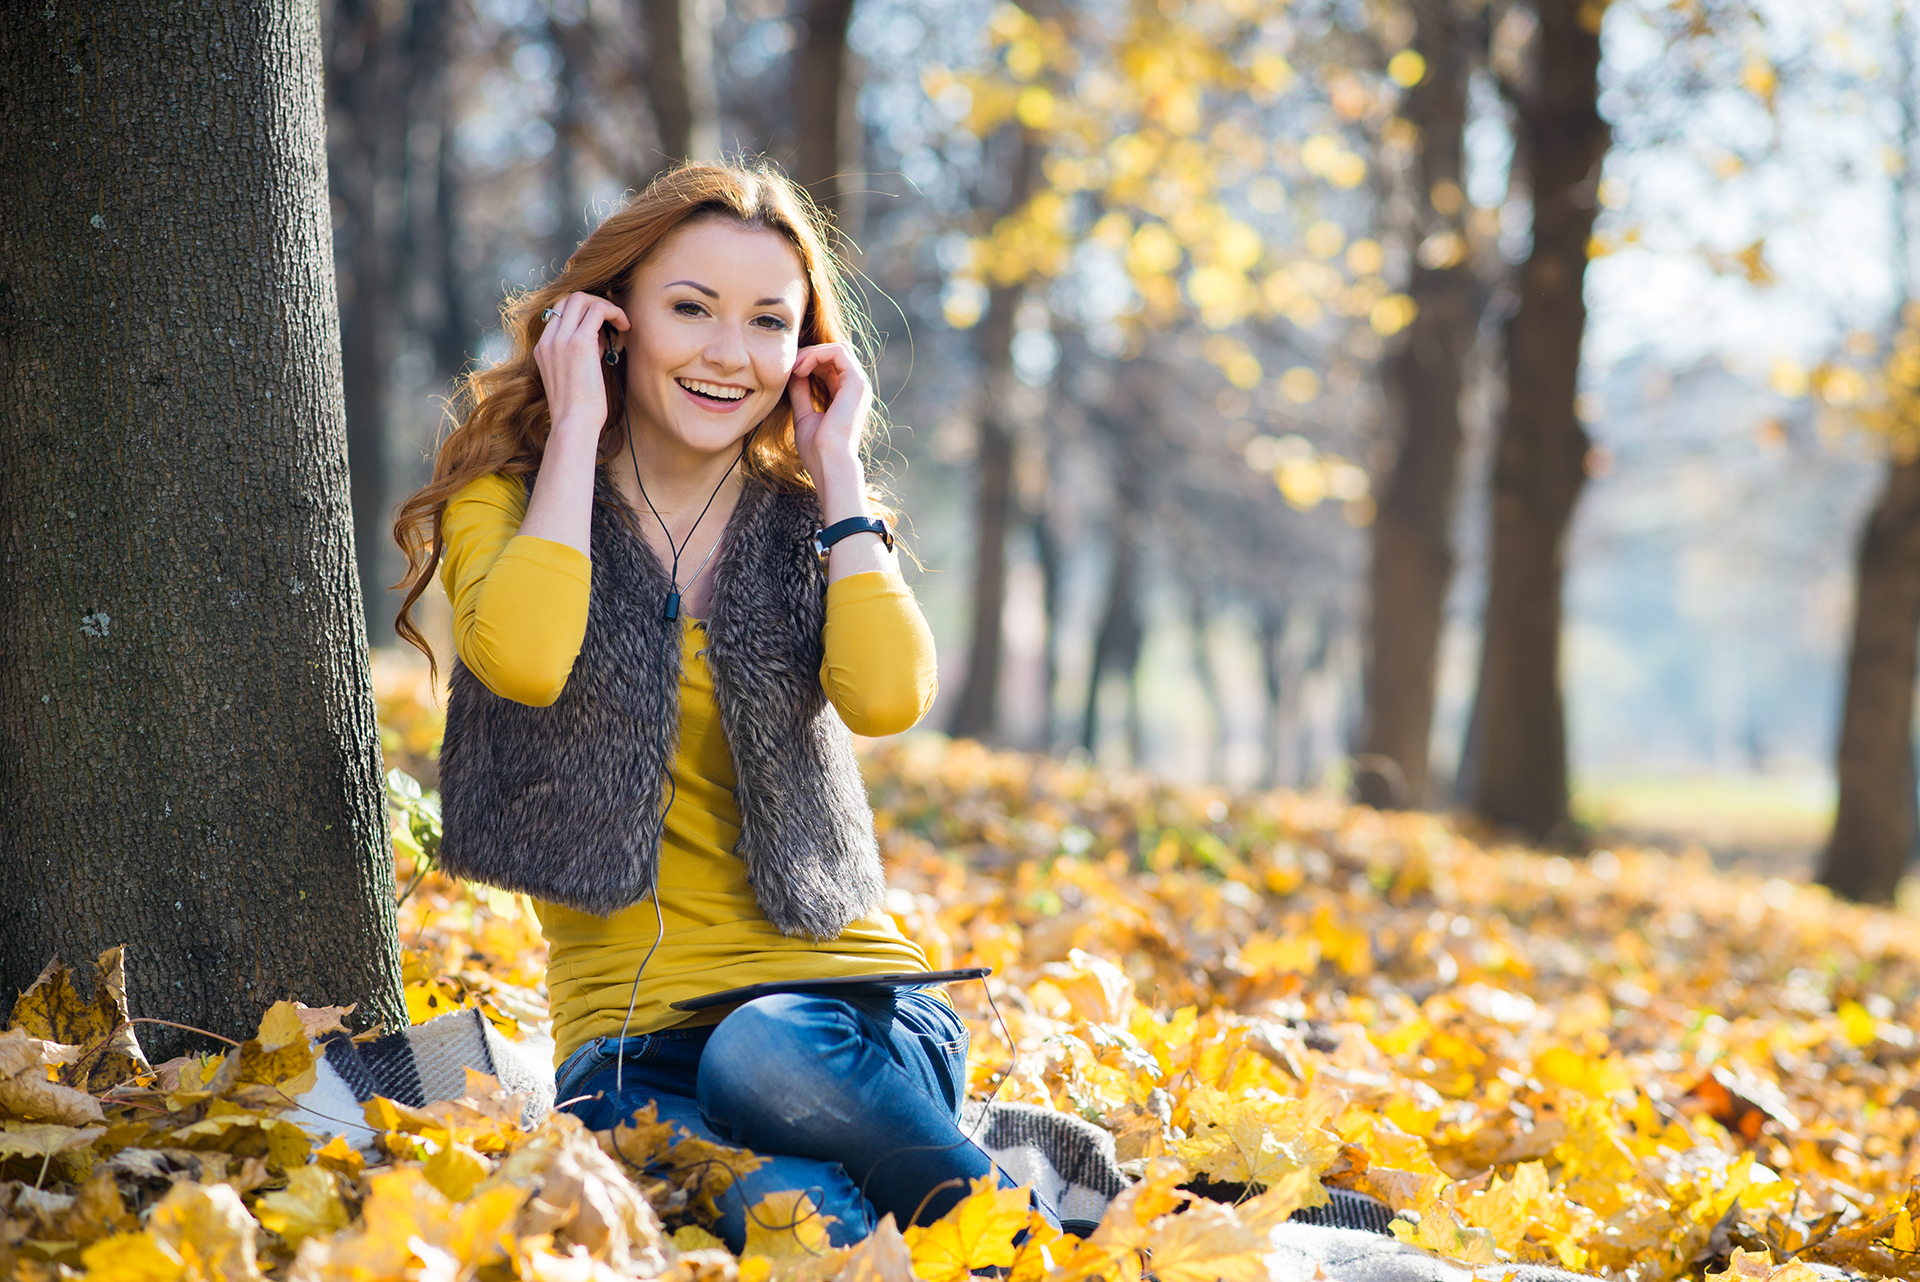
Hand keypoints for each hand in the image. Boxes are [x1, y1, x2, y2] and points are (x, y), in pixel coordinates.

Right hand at [532, 291, 629, 437]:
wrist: (573, 424)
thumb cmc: (579, 410)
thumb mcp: (574, 377)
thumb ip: (582, 355)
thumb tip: (601, 339)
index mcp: (543, 348)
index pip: (559, 312)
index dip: (583, 313)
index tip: (602, 329)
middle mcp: (548, 340)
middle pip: (568, 299)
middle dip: (594, 303)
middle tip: (613, 320)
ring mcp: (561, 339)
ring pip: (580, 298)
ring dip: (605, 305)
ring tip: (621, 323)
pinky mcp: (580, 342)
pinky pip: (598, 310)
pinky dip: (614, 312)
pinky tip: (625, 327)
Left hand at [788, 342, 872, 479]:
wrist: (829, 463)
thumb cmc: (817, 448)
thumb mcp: (804, 415)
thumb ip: (801, 393)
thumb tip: (793, 374)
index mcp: (848, 396)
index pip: (830, 366)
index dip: (809, 363)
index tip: (788, 374)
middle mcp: (857, 388)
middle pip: (834, 354)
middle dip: (809, 355)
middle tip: (789, 368)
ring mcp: (860, 384)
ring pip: (837, 349)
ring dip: (812, 353)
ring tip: (794, 367)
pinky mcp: (856, 382)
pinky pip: (838, 352)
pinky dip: (817, 355)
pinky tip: (801, 369)